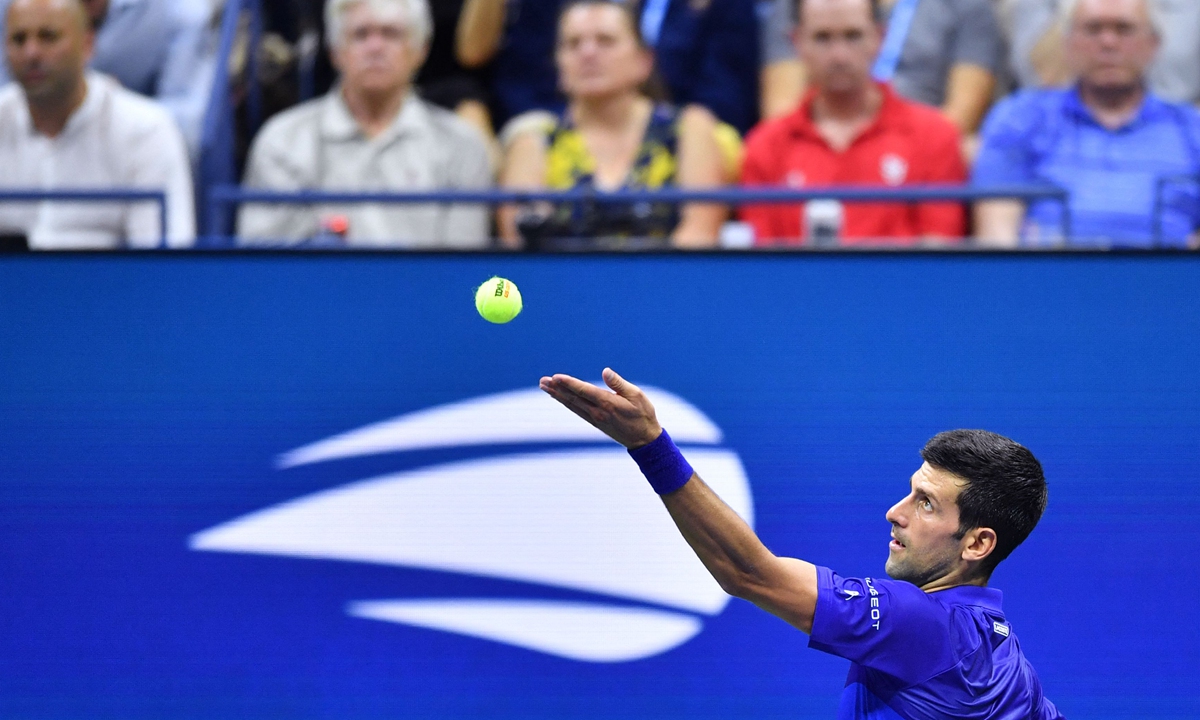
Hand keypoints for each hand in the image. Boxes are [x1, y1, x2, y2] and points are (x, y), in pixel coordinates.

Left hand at [539, 368, 662, 448]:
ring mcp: (595, 418)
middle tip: (542, 381)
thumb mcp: (637, 395)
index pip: (584, 391)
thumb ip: (619, 383)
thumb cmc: (644, 415)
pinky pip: (577, 410)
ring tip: (545, 387)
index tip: (555, 377)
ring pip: (572, 405)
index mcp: (608, 403)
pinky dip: (566, 403)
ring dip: (557, 395)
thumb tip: (605, 371)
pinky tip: (559, 398)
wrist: (644, 440)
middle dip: (556, 389)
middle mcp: (598, 412)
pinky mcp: (595, 422)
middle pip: (573, 398)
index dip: (569, 384)